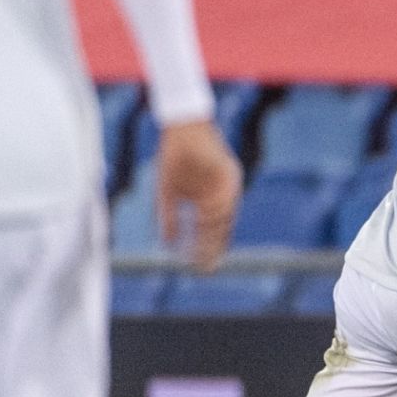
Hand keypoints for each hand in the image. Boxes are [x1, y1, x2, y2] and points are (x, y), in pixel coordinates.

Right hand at [157, 119, 241, 272]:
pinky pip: (226, 196)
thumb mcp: (167, 192)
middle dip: (212, 246)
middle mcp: (221, 195)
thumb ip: (168, 217)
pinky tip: (207, 224)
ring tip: (206, 251)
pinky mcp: (230, 172)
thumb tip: (166, 243)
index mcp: (209, 200)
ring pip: (224, 214)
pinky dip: (217, 210)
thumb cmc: (174, 157)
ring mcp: (227, 184)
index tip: (201, 265)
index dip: (207, 247)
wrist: (182, 129)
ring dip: (214, 233)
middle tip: (208, 267)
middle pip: (220, 226)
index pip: (212, 229)